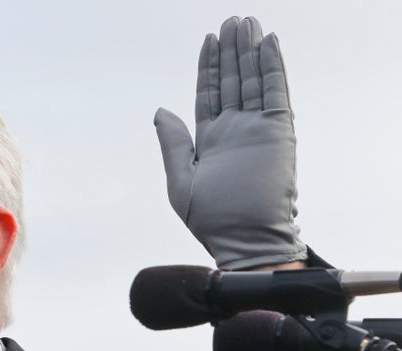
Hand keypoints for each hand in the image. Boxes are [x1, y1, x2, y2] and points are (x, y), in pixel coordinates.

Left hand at [154, 16, 306, 269]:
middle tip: (230, 21)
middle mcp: (234, 131)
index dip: (208, 68)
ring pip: (253, 81)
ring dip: (250, 53)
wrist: (245, 241)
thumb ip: (172, 144)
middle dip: (230, 52)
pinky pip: (276, 93)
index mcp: (209, 141)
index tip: (208, 40)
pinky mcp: (278, 133)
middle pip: (232, 82)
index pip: (208, 95)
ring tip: (246, 23)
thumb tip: (160, 110)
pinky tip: (268, 44)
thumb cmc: (210, 220)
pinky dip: (272, 68)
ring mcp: (257, 130)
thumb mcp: (179, 180)